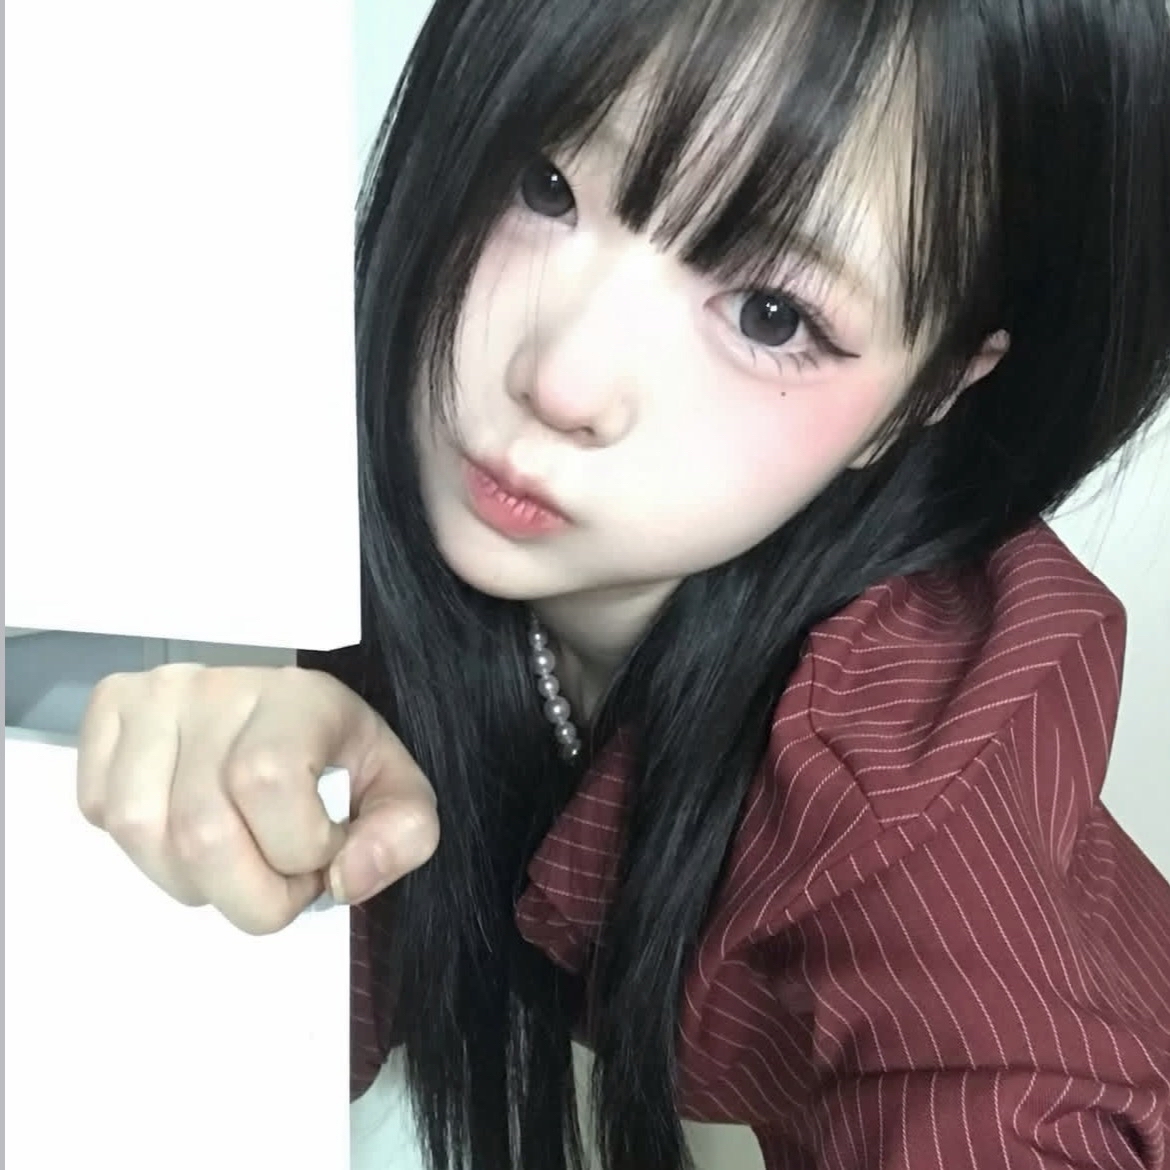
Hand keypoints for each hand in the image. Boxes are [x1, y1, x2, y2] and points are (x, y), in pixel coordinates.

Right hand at [76, 664, 438, 933]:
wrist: (281, 703)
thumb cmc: (332, 750)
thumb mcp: (392, 786)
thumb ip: (403, 833)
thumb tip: (348, 879)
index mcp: (297, 699)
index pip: (268, 784)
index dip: (297, 850)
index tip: (323, 854)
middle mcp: (215, 689)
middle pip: (201, 832)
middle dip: (250, 893)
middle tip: (281, 878)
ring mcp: (153, 698)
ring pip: (142, 834)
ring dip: (195, 880)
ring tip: (237, 856)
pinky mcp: (108, 712)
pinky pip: (99, 810)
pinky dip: (146, 847)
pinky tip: (188, 827)